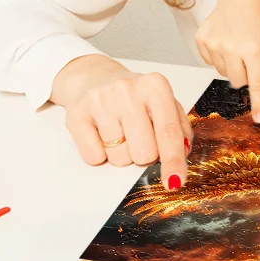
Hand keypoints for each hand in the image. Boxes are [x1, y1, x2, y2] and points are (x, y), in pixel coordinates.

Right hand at [52, 55, 192, 190]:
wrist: (97, 78)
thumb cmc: (135, 97)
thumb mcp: (164, 104)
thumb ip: (179, 128)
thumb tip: (182, 154)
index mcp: (156, 86)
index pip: (168, 132)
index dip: (173, 161)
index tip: (175, 182)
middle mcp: (128, 90)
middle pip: (145, 153)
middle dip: (144, 154)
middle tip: (138, 135)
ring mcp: (101, 100)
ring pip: (119, 158)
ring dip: (121, 153)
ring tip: (119, 130)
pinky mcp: (77, 113)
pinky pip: (94, 157)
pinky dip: (99, 153)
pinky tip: (101, 133)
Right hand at [195, 0, 259, 123]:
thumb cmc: (257, 20)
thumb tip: (252, 88)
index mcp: (252, 50)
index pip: (256, 83)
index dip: (258, 103)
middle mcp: (232, 48)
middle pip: (236, 82)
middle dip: (243, 75)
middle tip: (246, 59)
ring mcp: (214, 43)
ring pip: (222, 72)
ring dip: (230, 65)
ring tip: (235, 45)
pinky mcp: (201, 39)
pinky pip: (208, 61)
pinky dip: (217, 56)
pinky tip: (223, 41)